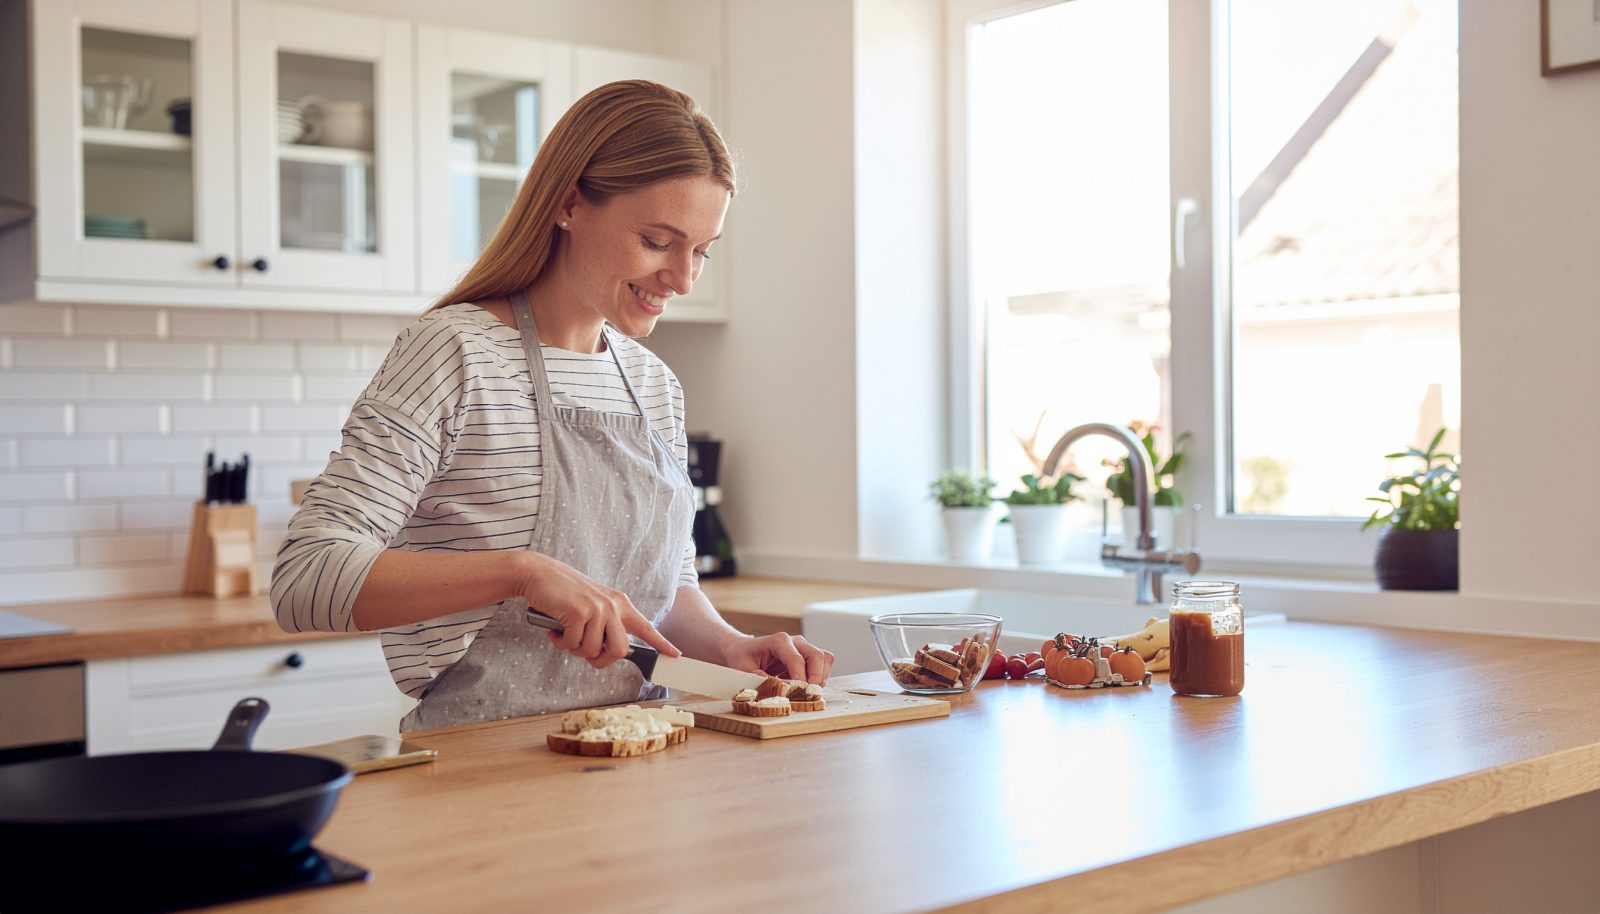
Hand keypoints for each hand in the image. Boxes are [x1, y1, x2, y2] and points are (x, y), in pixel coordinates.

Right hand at [517, 552, 679, 668]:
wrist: (539, 573)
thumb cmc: (564, 593)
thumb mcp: (594, 603)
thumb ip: (606, 623)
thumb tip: (608, 651)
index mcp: (620, 604)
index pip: (646, 627)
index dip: (661, 643)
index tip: (675, 654)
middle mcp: (613, 606)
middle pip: (619, 650)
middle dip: (600, 660)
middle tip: (583, 652)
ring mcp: (597, 608)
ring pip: (592, 651)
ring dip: (574, 649)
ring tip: (565, 633)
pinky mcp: (578, 613)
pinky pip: (572, 644)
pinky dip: (560, 642)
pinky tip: (555, 628)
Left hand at [721, 631, 833, 683]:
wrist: (741, 649)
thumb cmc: (742, 657)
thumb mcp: (744, 669)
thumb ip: (760, 679)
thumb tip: (779, 691)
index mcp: (779, 641)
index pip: (797, 659)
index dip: (800, 679)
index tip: (799, 694)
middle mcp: (795, 641)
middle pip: (817, 655)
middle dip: (816, 678)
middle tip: (808, 695)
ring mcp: (803, 648)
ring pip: (824, 658)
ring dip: (821, 677)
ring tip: (808, 692)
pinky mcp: (806, 656)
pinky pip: (822, 664)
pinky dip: (820, 677)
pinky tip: (807, 688)